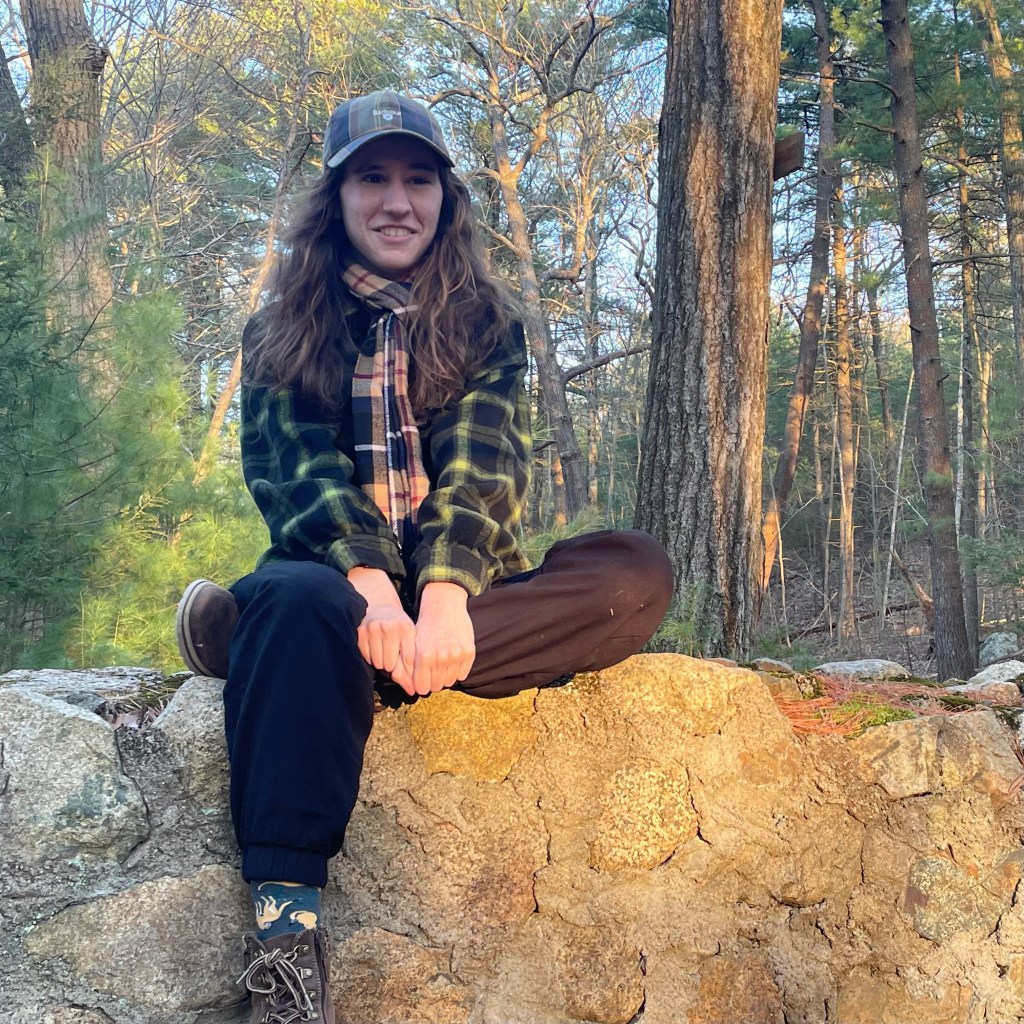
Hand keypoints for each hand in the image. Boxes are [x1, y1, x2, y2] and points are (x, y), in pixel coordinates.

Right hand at [348, 567, 415, 691]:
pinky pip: (366, 658)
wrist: (378, 606)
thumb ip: (411, 660)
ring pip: (378, 663)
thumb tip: (412, 689)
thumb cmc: (397, 625)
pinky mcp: (360, 634)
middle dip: (394, 667)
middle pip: (391, 665)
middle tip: (394, 660)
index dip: (409, 674)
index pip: (409, 660)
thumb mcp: (409, 636)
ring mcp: (372, 630)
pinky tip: (375, 648)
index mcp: (405, 627)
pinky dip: (371, 658)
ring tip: (385, 652)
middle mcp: (389, 628)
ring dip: (382, 663)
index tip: (412, 684)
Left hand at [410, 582, 475, 695]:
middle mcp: (441, 657)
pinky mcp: (469, 652)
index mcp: (424, 656)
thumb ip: (410, 666)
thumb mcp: (413, 644)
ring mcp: (456, 655)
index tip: (422, 683)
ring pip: (450, 682)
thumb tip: (411, 688)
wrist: (444, 606)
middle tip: (432, 672)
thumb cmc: (426, 625)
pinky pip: (462, 675)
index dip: (421, 686)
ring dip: (445, 677)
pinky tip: (452, 661)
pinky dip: (457, 672)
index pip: (422, 687)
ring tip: (442, 666)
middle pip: (436, 686)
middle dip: (433, 682)